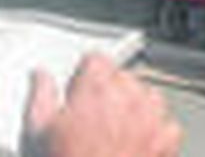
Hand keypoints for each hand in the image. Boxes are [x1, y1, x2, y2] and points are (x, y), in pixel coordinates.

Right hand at [20, 52, 182, 156]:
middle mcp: (127, 97)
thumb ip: (40, 95)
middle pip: (123, 77)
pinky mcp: (166, 141)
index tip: (81, 89)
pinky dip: (156, 132)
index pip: (97, 59)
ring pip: (148, 97)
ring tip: (117, 130)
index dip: (86, 75)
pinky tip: (137, 146)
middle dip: (110, 92)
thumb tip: (40, 78)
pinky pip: (166, 125)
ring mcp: (150, 118)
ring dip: (136, 108)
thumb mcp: (38, 131)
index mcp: (95, 88)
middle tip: (94, 117)